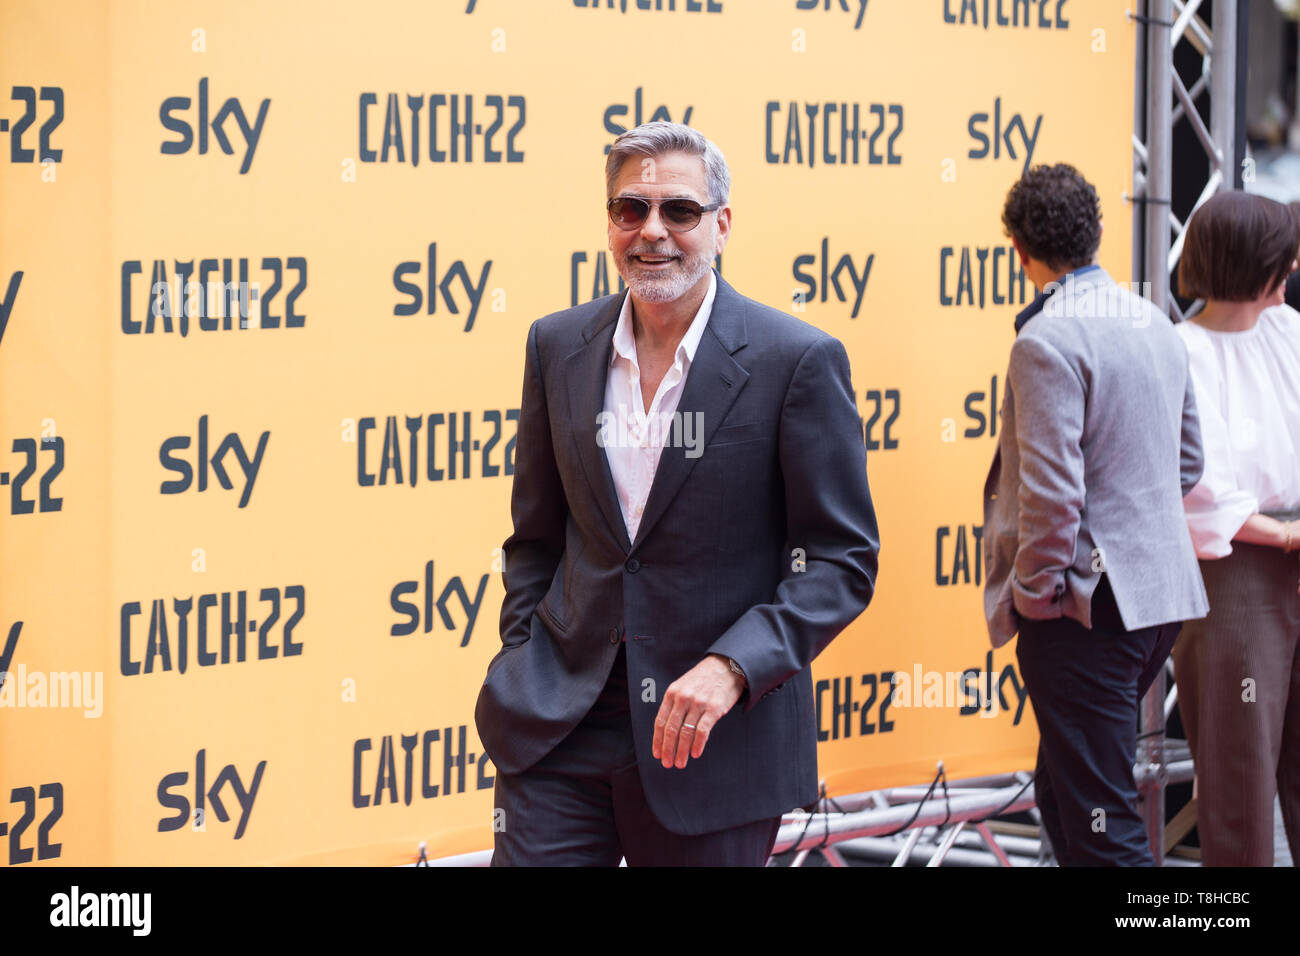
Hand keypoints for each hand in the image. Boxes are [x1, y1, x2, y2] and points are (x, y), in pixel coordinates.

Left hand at [651, 654, 745, 769]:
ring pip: (685, 733)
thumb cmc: (703, 679)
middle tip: (667, 763)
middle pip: (671, 729)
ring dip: (682, 751)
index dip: (657, 740)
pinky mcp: (714, 708)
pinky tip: (695, 754)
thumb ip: (674, 704)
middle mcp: (683, 698)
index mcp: (672, 693)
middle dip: (668, 749)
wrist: (726, 666)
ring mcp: (698, 703)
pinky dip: (698, 745)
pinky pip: (702, 731)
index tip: (657, 754)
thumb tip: (666, 731)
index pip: (660, 721)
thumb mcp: (683, 685)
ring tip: (680, 763)